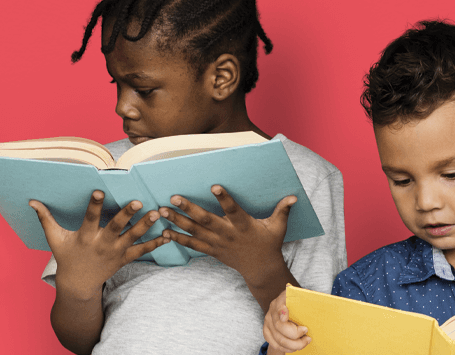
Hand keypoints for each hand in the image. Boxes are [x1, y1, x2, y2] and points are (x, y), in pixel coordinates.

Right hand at [32, 191, 168, 297]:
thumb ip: (46, 219)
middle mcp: (102, 244)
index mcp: (85, 237)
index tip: (99, 190)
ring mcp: (115, 252)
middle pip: (116, 227)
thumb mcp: (55, 239)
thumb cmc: (66, 258)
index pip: (90, 218)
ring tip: (157, 213)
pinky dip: (155, 244)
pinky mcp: (124, 259)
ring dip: (145, 226)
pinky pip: (142, 251)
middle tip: (138, 201)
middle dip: (127, 214)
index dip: (94, 205)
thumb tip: (32, 201)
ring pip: (133, 238)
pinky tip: (168, 234)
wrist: (78, 284)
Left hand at [159, 185, 296, 280]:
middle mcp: (228, 234)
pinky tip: (164, 232)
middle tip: (174, 198)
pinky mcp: (212, 251)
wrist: (260, 269)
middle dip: (189, 209)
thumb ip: (283, 210)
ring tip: (161, 212)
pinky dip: (178, 239)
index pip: (233, 210)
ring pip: (194, 232)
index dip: (224, 199)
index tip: (214, 186)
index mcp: (243, 226)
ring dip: (177, 222)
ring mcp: (218, 244)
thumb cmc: (269, 244)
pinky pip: (192, 245)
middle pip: (206, 221)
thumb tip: (293, 196)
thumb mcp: (278, 227)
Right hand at [262, 289, 308, 353]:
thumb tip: (320, 305)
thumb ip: (310, 302)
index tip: (288, 318)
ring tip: (305, 342)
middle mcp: (273, 309)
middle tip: (308, 337)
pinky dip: (287, 348)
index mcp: (283, 299)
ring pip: (278, 338)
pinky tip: (295, 347)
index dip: (282, 312)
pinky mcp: (266, 331)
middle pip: (279, 326)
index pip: (280, 305)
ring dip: (294, 345)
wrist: (289, 307)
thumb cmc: (301, 304)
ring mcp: (268, 321)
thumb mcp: (306, 300)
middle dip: (296, 336)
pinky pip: (275, 344)